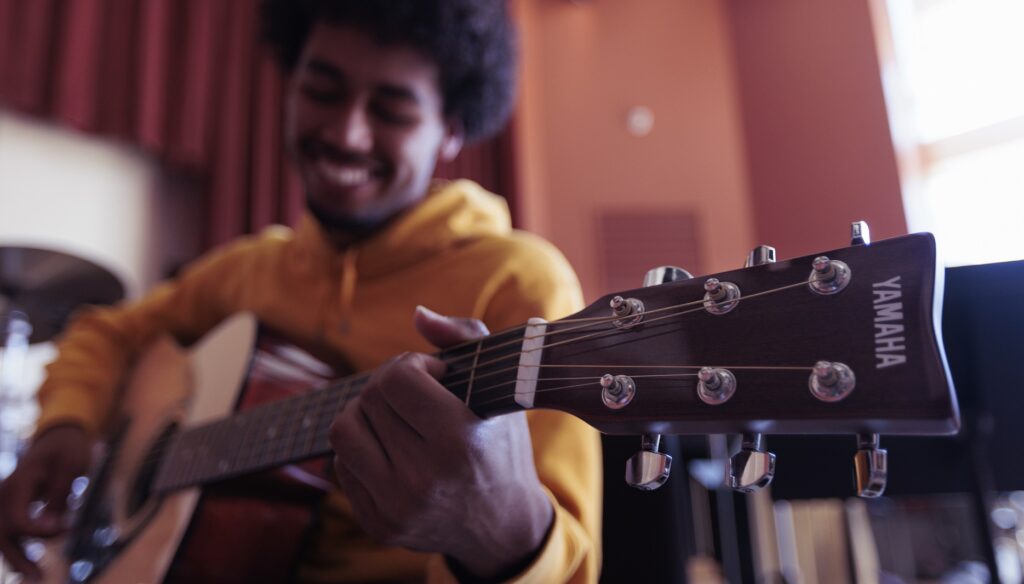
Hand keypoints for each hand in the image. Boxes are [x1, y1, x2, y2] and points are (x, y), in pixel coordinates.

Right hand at [0, 424, 91, 579]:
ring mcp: (6, 502)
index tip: (66, 527)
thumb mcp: (71, 465)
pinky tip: (30, 568)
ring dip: (16, 559)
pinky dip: (16, 549)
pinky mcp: (12, 509)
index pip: (17, 518)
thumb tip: (52, 527)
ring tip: (36, 577)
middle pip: (2, 534)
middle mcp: (6, 494)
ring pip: (3, 537)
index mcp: (19, 482)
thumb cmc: (68, 450)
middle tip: (39, 577)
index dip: (37, 530)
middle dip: (17, 558)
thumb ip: (59, 495)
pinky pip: (8, 533)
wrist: (59, 438)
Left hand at [329, 306, 552, 579]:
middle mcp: (425, 478)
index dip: (410, 365)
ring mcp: (398, 507)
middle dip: (389, 385)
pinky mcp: (379, 525)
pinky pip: (342, 466)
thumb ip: (465, 335)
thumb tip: (416, 313)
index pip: (396, 380)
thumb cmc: (501, 444)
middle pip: (369, 400)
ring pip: (344, 431)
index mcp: (459, 441)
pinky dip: (363, 449)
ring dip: (365, 414)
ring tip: (394, 417)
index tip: (433, 374)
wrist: (503, 524)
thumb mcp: (502, 385)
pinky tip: (392, 451)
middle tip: (414, 393)